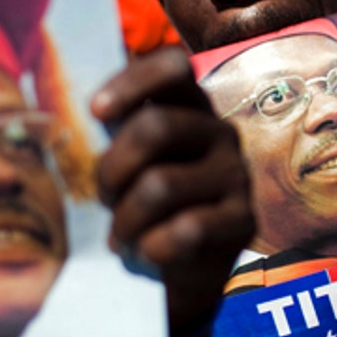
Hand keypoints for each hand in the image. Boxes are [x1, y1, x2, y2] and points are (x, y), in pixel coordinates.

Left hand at [91, 47, 253, 334]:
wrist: (183, 269)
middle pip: (156, 127)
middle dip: (112, 168)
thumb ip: (117, 133)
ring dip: (125, 219)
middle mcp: (220, 132)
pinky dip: (152, 247)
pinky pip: (187, 229)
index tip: (96, 113)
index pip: (174, 67)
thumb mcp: (128, 163)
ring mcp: (237, 174)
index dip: (133, 81)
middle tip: (104, 198)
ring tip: (122, 237)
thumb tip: (92, 110)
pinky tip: (148, 253)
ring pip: (161, 185)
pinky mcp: (244, 219)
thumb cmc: (146, 205)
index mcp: (191, 107)